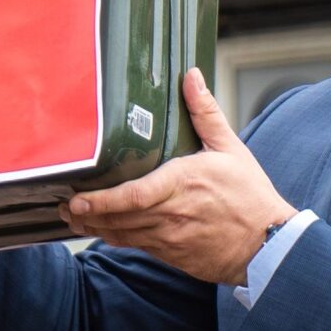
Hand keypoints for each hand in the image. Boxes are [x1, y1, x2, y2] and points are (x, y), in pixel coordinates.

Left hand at [62, 68, 296, 284]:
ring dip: (95, 228)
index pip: (134, 196)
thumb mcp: (230, 148)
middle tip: (63, 205)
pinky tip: (101, 229)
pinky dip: (115, 238)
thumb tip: (190, 76)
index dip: (101, 201)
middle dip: (87, 214)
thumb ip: (205, 113)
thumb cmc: (249, 195)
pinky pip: (136, 246)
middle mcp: (171, 214)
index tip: (78, 198)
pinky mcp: (171, 255)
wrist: (268, 245)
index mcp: (182, 184)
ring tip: (72, 217)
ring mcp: (169, 238)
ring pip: (122, 235)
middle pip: (119, 218)